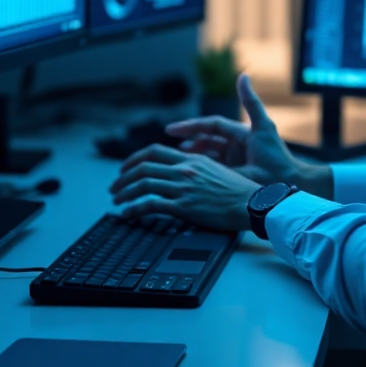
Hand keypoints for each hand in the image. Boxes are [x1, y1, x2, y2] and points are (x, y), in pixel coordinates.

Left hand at [109, 144, 260, 231]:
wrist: (251, 203)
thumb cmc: (239, 190)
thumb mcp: (216, 170)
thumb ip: (197, 168)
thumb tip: (180, 173)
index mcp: (192, 159)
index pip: (154, 152)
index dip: (134, 159)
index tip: (125, 168)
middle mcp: (184, 169)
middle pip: (143, 167)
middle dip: (123, 177)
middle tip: (114, 187)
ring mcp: (183, 187)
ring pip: (142, 184)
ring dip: (124, 193)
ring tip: (117, 201)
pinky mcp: (183, 206)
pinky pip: (150, 204)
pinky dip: (134, 209)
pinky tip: (128, 214)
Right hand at [165, 74, 331, 197]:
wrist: (289, 186)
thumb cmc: (277, 157)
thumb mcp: (263, 127)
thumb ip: (250, 102)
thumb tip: (242, 75)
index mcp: (240, 134)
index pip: (211, 126)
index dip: (191, 126)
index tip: (171, 129)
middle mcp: (236, 145)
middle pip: (206, 140)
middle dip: (188, 142)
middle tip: (167, 149)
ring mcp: (235, 161)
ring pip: (207, 156)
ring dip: (192, 157)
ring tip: (174, 162)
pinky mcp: (234, 175)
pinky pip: (213, 170)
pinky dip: (201, 170)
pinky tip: (188, 174)